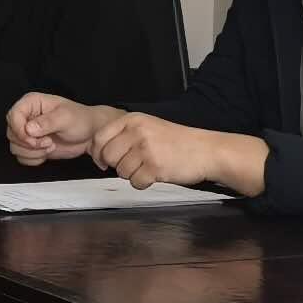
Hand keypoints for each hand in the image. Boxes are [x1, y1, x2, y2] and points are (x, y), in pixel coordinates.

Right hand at [5, 93, 101, 166]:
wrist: (90, 135)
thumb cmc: (80, 120)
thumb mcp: (65, 117)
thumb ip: (47, 122)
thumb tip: (29, 128)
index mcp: (32, 103)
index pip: (13, 116)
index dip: (19, 130)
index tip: (33, 138)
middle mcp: (27, 116)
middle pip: (12, 133)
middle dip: (29, 143)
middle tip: (48, 142)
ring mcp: (28, 133)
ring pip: (15, 146)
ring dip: (33, 152)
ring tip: (50, 145)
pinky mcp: (32, 146)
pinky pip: (22, 157)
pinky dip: (34, 159)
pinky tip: (47, 152)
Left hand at [87, 113, 256, 194]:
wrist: (206, 150)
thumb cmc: (177, 142)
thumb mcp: (148, 127)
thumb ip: (123, 134)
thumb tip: (95, 151)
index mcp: (133, 120)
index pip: (99, 137)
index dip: (99, 153)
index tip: (106, 160)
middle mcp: (137, 132)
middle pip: (108, 157)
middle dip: (118, 165)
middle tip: (135, 164)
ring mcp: (146, 149)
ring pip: (121, 172)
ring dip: (133, 175)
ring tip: (149, 167)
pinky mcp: (155, 167)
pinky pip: (135, 183)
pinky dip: (144, 183)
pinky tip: (156, 174)